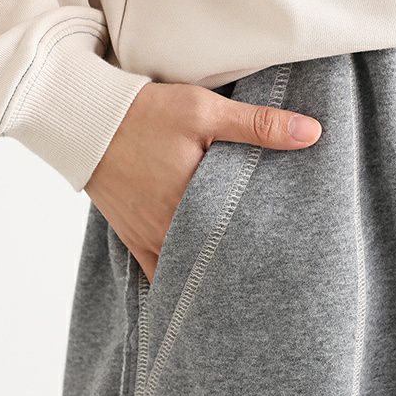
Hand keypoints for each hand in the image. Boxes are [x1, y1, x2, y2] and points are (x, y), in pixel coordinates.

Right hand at [85, 81, 321, 281]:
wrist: (83, 119)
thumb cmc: (146, 113)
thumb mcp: (205, 111)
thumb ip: (258, 126)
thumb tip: (312, 133)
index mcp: (193, 203)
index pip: (243, 237)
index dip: (268, 246)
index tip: (293, 251)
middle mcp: (171, 230)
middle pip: (218, 258)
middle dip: (246, 263)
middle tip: (277, 269)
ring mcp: (150, 239)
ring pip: (191, 270)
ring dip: (215, 271)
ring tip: (247, 276)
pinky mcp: (134, 238)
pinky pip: (161, 273)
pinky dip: (181, 278)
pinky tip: (204, 285)